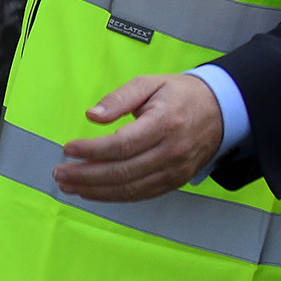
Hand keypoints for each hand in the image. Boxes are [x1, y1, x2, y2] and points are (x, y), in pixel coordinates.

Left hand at [50, 72, 224, 202]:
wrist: (221, 110)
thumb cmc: (181, 95)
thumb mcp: (150, 83)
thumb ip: (119, 98)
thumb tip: (92, 116)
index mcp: (164, 124)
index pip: (122, 145)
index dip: (91, 150)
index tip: (68, 149)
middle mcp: (171, 151)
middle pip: (123, 171)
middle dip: (86, 175)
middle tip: (60, 173)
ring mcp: (175, 170)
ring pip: (130, 188)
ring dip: (95, 190)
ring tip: (69, 186)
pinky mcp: (176, 181)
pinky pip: (142, 194)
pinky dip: (114, 196)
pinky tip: (93, 192)